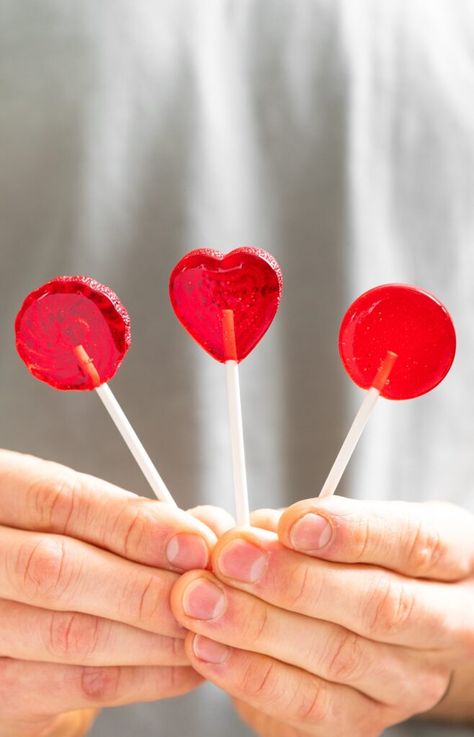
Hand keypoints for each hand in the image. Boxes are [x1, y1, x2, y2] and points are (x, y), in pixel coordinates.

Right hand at [0, 450, 219, 736]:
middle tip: (206, 591)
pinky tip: (181, 662)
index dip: (133, 524)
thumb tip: (206, 529)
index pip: (60, 502)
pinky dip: (142, 676)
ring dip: (153, 635)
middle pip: (57, 572)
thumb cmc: (48, 548)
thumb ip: (128, 516)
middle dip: (145, 585)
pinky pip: (74, 687)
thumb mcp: (71, 516)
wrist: (7, 607)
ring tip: (205, 626)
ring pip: (70, 634)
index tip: (193, 541)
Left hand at [171, 496, 473, 736]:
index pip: (411, 542)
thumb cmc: (379, 558)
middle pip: (377, 607)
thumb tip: (238, 531)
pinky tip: (207, 649)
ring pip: (341, 661)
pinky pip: (313, 710)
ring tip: (199, 603)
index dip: (351, 533)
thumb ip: (309, 524)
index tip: (291, 523)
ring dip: (260, 631)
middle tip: (227, 558)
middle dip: (294, 582)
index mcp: (453, 557)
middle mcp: (447, 624)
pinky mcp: (370, 718)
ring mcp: (411, 680)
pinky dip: (254, 678)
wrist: (416, 626)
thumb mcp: (364, 522)